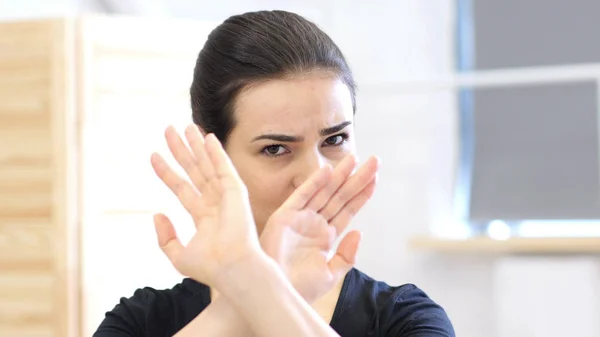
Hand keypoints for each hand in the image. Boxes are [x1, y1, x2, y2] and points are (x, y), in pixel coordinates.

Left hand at [150, 125, 260, 286]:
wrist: (231, 268)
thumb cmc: (210, 267)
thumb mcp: (178, 256)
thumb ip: (166, 238)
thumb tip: (157, 214)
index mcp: (204, 217)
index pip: (182, 188)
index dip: (167, 172)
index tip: (153, 156)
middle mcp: (215, 203)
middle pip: (194, 171)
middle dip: (181, 151)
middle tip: (168, 130)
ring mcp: (226, 196)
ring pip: (207, 165)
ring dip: (196, 145)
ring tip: (185, 126)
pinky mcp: (236, 191)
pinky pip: (223, 167)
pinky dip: (216, 152)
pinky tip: (207, 137)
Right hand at [261, 154, 378, 301]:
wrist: (276, 296)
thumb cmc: (299, 289)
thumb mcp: (329, 275)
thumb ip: (346, 256)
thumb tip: (358, 233)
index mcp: (325, 237)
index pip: (347, 210)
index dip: (361, 194)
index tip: (375, 179)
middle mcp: (313, 224)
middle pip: (339, 196)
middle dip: (357, 178)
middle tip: (375, 160)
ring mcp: (299, 219)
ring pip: (324, 192)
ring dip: (340, 175)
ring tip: (355, 158)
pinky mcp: (284, 217)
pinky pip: (301, 196)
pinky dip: (313, 183)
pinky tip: (327, 170)